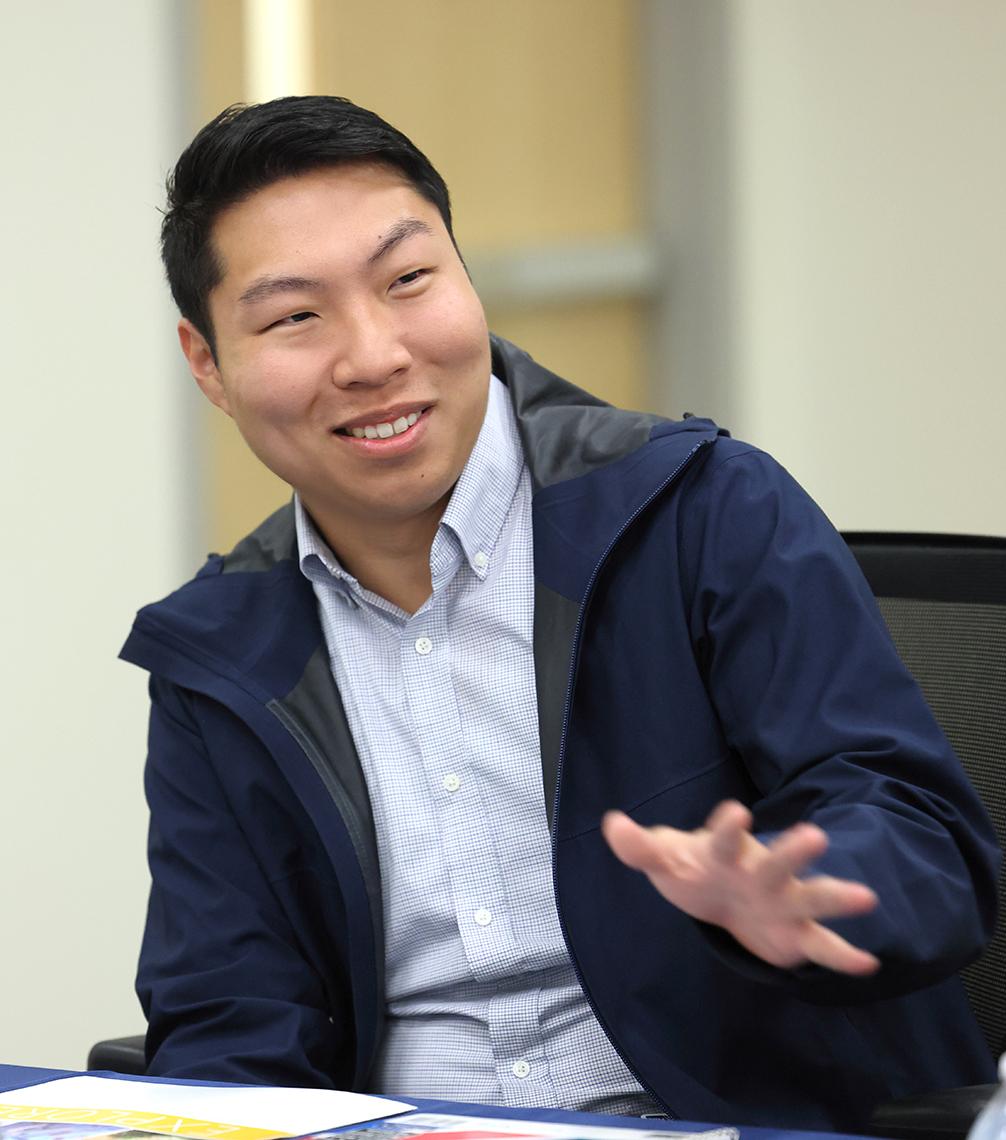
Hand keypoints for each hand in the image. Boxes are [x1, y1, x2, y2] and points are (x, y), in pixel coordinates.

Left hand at [601, 800, 879, 974]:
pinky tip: (868, 964)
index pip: (723, 838)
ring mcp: (782, 902)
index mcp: (726, 852)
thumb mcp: (665, 858)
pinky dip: (843, 956)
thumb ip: (640, 847)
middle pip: (777, 862)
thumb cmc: (694, 868)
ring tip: (865, 896)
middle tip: (814, 836)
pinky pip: (822, 946)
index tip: (735, 812)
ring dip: (834, 897)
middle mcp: (760, 872)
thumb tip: (613, 825)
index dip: (726, 826)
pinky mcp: (796, 934)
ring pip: (810, 898)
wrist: (720, 893)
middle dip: (793, 851)